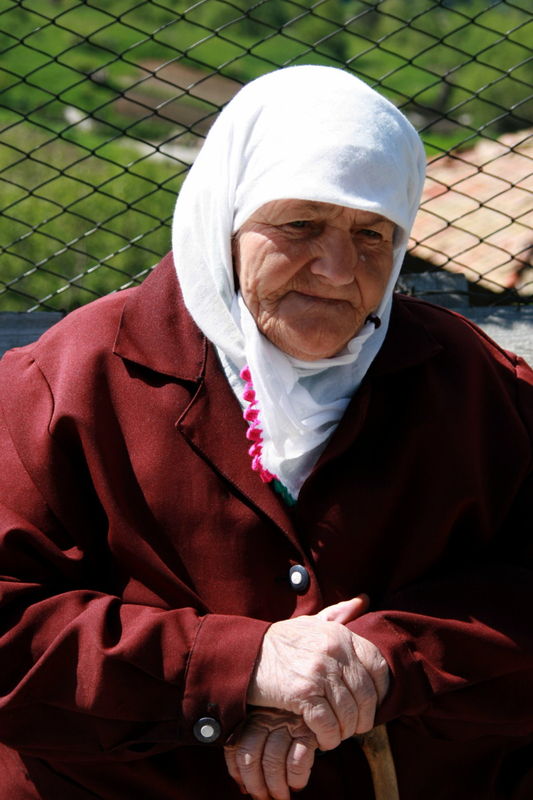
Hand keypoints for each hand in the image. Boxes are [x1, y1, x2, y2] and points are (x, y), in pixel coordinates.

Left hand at [224, 708, 316, 799]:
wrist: (319, 701)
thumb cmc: (291, 719)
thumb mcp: (267, 723)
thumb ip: (254, 744)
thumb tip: (242, 786)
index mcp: (252, 717)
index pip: (234, 748)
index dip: (237, 773)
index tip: (245, 787)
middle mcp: (267, 718)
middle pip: (250, 757)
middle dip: (256, 785)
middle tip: (264, 798)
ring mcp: (288, 724)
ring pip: (272, 762)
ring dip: (276, 787)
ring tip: (281, 796)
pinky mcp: (309, 732)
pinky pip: (297, 762)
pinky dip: (296, 779)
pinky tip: (297, 784)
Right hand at [246, 596, 388, 750]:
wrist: (244, 654)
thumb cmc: (281, 642)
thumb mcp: (311, 622)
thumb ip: (339, 613)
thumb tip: (364, 599)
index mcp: (340, 634)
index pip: (378, 665)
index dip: (381, 689)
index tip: (371, 703)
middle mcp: (334, 651)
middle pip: (367, 695)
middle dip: (364, 718)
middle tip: (354, 726)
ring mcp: (319, 671)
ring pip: (350, 713)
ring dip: (345, 731)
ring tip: (337, 734)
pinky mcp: (302, 693)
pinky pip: (328, 724)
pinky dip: (329, 737)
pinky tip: (323, 739)